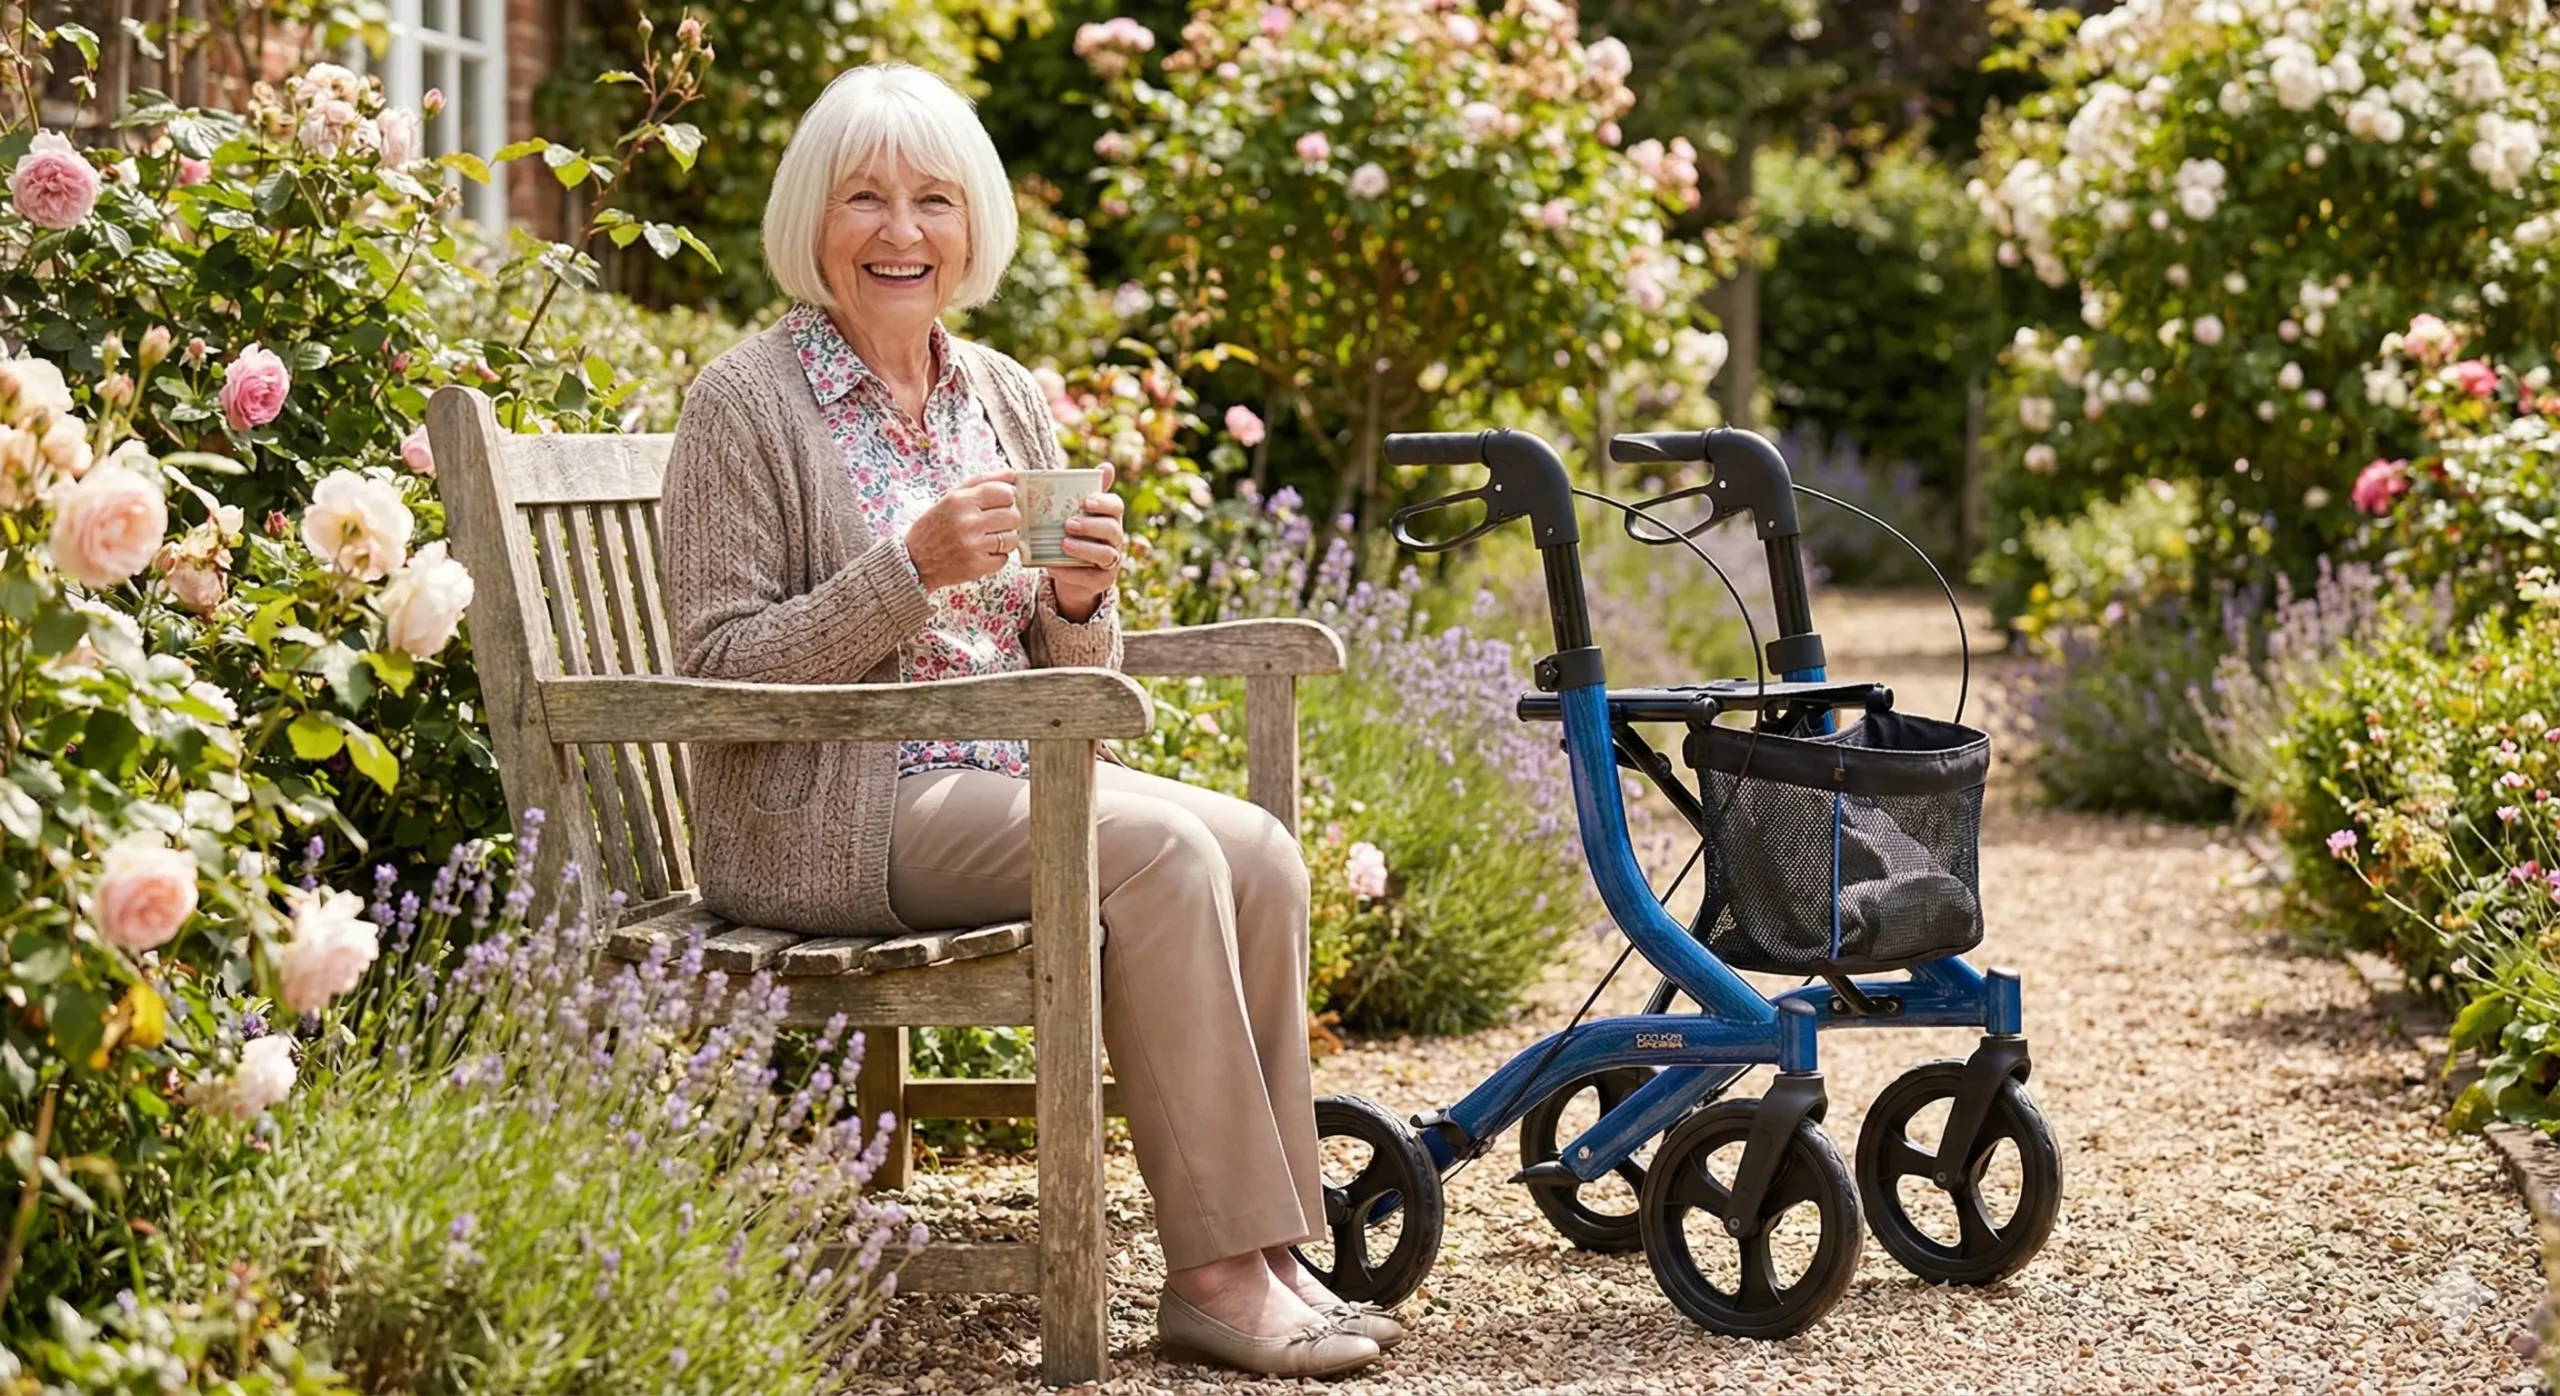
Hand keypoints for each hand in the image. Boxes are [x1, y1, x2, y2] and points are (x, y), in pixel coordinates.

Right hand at [904, 469, 1019, 591]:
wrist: (914, 560)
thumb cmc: (935, 525)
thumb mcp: (951, 497)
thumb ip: (982, 482)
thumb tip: (1012, 475)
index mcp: (960, 501)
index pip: (1005, 493)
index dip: (1008, 498)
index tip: (1001, 502)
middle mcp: (968, 522)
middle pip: (1013, 516)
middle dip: (1008, 518)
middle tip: (995, 522)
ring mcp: (973, 546)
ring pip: (1012, 538)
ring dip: (1005, 539)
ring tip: (989, 539)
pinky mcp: (977, 566)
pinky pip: (1004, 559)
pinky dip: (997, 557)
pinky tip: (982, 552)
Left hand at [1046, 463, 1124, 622]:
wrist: (1067, 570)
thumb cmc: (1070, 532)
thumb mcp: (1073, 510)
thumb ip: (1083, 490)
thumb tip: (1107, 466)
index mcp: (1110, 517)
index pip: (1116, 506)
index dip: (1103, 503)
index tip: (1085, 501)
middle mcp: (1115, 538)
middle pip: (1112, 529)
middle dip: (1091, 526)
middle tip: (1068, 523)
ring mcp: (1111, 560)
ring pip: (1106, 554)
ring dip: (1085, 548)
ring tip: (1063, 544)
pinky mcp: (1102, 580)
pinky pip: (1091, 577)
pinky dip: (1071, 572)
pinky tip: (1053, 566)